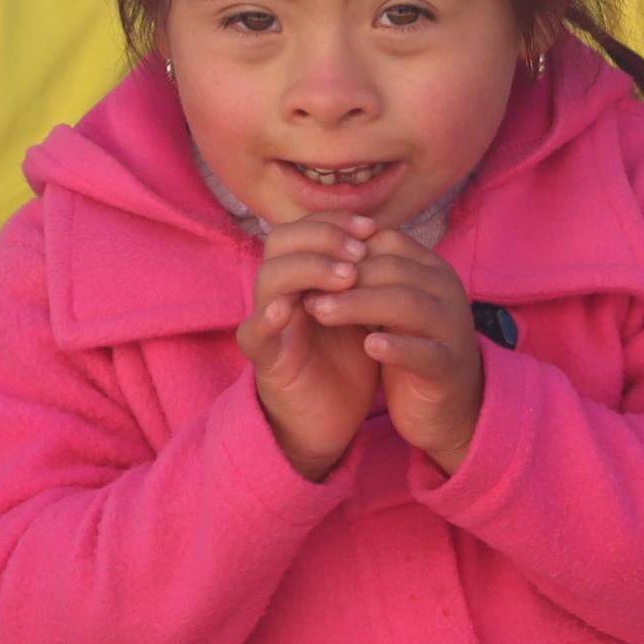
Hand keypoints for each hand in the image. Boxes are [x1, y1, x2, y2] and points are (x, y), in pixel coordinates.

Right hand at [235, 213, 380, 479]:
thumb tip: (390, 237)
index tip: (371, 225)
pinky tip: (289, 309)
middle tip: (360, 249)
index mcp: (307, 280)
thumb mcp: (365, 315)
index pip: (306, 230)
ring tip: (345, 277)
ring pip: (268, 279)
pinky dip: (267, 318)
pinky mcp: (266, 361)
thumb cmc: (350, 364)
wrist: (331, 421)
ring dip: (307, 269)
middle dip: (323, 238)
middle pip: (281, 242)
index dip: (334, 222)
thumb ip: (368, 281)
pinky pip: (253, 333)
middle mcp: (283, 294)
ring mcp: (270, 326)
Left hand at [303, 232, 483, 474]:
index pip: (388, 242)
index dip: (344, 251)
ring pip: (408, 305)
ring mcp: (453, 329)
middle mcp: (447, 292)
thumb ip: (368, 280)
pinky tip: (368, 347)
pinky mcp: (449, 368)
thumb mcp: (391, 306)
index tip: (309, 268)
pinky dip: (397, 348)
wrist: (450, 405)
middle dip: (344, 277)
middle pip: (394, 269)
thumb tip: (316, 257)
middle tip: (304, 292)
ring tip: (320, 313)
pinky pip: (426, 353)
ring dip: (360, 305)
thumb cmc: (413, 346)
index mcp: (432, 271)